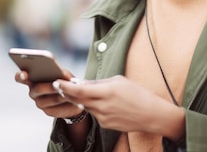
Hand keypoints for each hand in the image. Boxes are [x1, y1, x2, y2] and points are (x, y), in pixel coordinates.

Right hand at [15, 69, 82, 119]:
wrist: (73, 97)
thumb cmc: (65, 81)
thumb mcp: (64, 74)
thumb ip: (60, 73)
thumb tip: (59, 76)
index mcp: (32, 79)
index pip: (21, 77)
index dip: (21, 76)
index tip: (24, 74)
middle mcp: (33, 91)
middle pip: (38, 89)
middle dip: (49, 86)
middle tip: (57, 83)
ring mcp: (40, 103)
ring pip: (50, 99)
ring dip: (61, 95)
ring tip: (70, 92)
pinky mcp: (48, 111)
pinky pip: (57, 109)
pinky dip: (66, 104)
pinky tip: (72, 101)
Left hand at [54, 75, 184, 139]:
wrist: (151, 115)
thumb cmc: (137, 93)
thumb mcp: (118, 81)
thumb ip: (98, 82)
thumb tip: (82, 82)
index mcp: (106, 91)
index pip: (78, 90)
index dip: (65, 86)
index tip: (56, 82)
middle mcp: (102, 106)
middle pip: (77, 100)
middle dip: (67, 93)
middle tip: (58, 86)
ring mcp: (103, 117)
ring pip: (85, 107)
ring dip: (79, 100)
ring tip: (76, 91)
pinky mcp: (105, 125)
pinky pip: (94, 114)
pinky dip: (92, 107)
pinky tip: (97, 102)